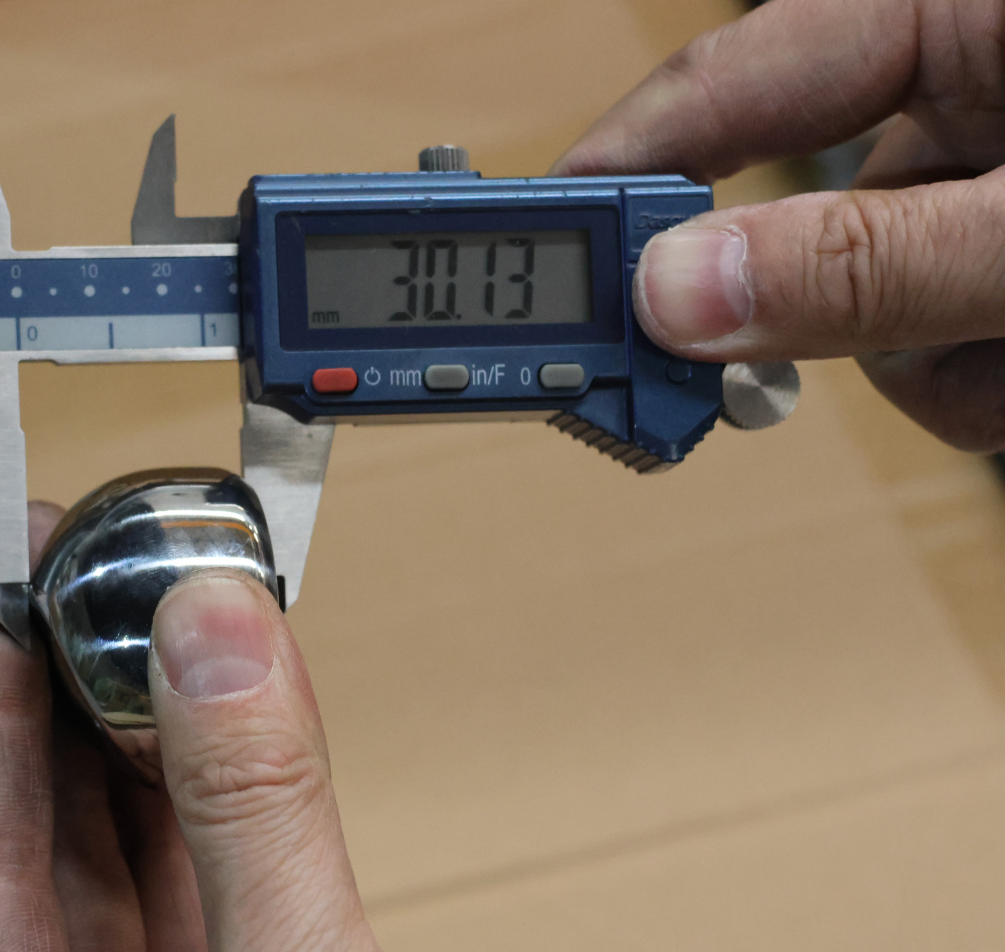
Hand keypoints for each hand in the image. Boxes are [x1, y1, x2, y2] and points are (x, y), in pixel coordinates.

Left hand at [0, 501, 446, 951]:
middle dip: (63, 693)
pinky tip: (219, 705)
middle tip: (74, 565)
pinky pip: (204, 883)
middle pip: (40, 840)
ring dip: (144, 730)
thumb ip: (258, 828)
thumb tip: (218, 640)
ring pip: (123, 858)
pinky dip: (215, 793)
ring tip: (149, 610)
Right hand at [552, 0, 1004, 450]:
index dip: (618, 164)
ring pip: (862, 302)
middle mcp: (963, 82)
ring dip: (920, 360)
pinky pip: (932, 340)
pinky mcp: (1002, 253)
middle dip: (791, 308)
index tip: (526, 242)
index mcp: (953, 7)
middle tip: (691, 383)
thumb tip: (677, 295)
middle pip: (787, 212)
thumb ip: (868, 263)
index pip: (732, 75)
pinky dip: (971, 375)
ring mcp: (991, 173)